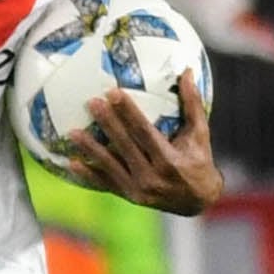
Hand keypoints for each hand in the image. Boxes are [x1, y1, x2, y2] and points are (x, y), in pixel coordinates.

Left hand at [69, 71, 223, 214]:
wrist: (198, 202)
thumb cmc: (199, 162)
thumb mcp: (200, 134)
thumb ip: (192, 105)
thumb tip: (188, 72)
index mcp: (169, 160)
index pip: (144, 131)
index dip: (128, 112)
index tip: (113, 93)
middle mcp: (153, 176)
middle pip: (124, 145)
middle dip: (107, 123)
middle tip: (92, 103)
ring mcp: (139, 190)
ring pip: (110, 165)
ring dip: (90, 148)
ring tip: (73, 132)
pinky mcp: (130, 197)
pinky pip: (106, 184)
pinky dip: (88, 175)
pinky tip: (72, 162)